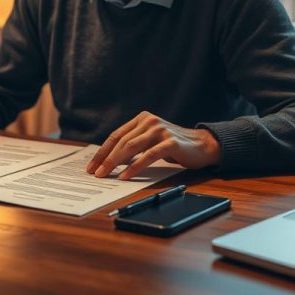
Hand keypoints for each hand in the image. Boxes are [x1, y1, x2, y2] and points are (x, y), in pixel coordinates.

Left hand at [85, 111, 221, 179]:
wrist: (202, 146)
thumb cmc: (174, 146)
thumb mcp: (151, 141)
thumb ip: (134, 145)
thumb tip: (110, 162)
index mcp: (142, 119)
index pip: (116, 136)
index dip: (102, 151)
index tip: (92, 166)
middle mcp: (149, 121)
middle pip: (121, 141)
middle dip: (105, 159)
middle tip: (95, 173)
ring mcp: (160, 130)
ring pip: (131, 147)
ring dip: (115, 162)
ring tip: (105, 175)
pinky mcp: (170, 142)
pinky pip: (148, 156)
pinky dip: (134, 167)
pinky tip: (125, 176)